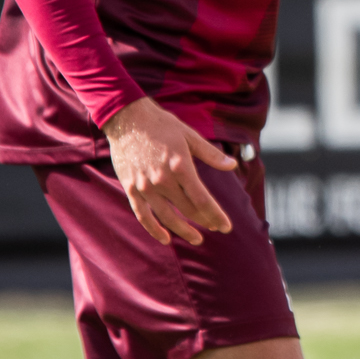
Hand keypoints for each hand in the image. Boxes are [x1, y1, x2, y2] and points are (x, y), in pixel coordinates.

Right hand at [104, 97, 238, 247]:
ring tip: (196, 239)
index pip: (202, 199)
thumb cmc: (162, 125)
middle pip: (187, 210)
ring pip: (167, 217)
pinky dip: (154, 230)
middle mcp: (163, 180)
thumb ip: (211, 154)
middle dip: (204, 221)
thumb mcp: (190, 136)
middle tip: (214, 228)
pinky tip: (165, 239)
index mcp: (181, 167)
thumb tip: (233, 166)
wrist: (127, 119)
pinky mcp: (131, 189)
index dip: (216, 216)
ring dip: (183, 231)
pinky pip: (143, 216)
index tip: (226, 227)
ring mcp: (145, 186)